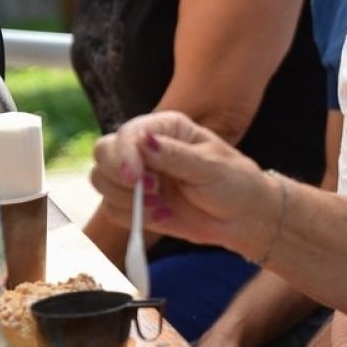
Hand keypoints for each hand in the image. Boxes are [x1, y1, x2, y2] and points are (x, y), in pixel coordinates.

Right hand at [89, 110, 275, 254]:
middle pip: (104, 153)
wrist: (244, 218)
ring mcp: (139, 176)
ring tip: (161, 206)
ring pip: (101, 181)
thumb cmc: (235, 183)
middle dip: (119, 176)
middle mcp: (146, 148)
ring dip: (124, 198)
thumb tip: (144, 141)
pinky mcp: (136, 203)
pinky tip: (162, 216)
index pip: (128, 133)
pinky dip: (130, 217)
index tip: (136, 179)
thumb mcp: (210, 167)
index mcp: (166, 128)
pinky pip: (112, 209)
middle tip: (153, 192)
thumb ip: (175, 156)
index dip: (124, 155)